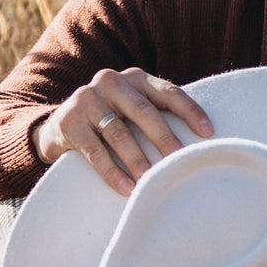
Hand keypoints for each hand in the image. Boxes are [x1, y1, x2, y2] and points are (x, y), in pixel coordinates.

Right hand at [32, 67, 212, 194]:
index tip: (208, 134)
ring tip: (153, 181)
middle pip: (144, 112)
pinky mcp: (68, 122)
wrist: (58, 127)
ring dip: (139, 161)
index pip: (168, 92)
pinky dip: (112, 172)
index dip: (190, 111)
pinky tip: (127, 188)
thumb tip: (204, 142)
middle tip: (181, 162)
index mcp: (135, 78)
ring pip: (119, 133)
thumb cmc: (111, 122)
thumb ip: (158, 115)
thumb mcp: (132, 111)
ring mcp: (86, 99)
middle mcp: (110, 81)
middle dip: (165, 139)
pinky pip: (95, 151)